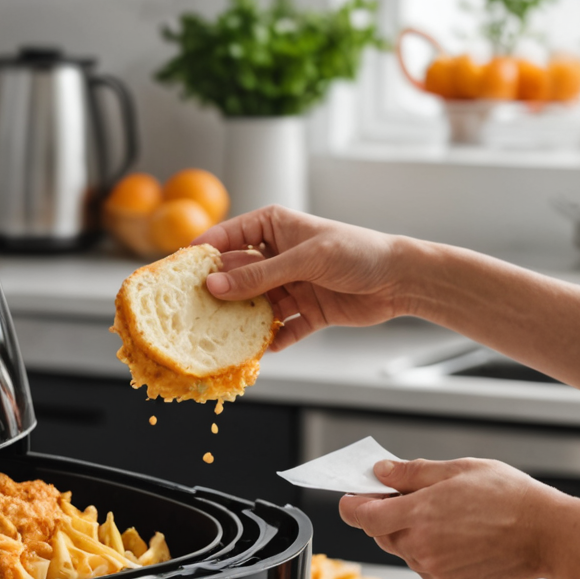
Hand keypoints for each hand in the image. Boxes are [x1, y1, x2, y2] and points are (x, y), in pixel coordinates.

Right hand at [195, 207, 405, 350]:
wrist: (401, 280)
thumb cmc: (357, 252)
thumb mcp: (304, 259)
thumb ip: (259, 275)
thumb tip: (216, 284)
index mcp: (274, 227)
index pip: (228, 236)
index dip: (203, 252)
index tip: (178, 272)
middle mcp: (278, 256)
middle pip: (237, 275)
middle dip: (219, 293)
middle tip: (194, 311)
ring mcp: (291, 285)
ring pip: (256, 305)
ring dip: (243, 320)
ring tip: (222, 336)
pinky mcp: (306, 312)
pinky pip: (281, 328)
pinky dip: (272, 340)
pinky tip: (261, 351)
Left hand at [338, 457, 561, 578]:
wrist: (548, 534)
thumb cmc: (509, 496)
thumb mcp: (457, 470)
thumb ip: (411, 474)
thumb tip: (379, 473)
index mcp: (418, 514)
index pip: (361, 515)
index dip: (352, 504)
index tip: (352, 497)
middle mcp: (420, 547)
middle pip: (380, 533)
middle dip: (386, 515)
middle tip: (412, 498)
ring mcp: (434, 571)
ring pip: (403, 551)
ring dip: (410, 535)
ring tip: (447, 518)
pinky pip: (424, 567)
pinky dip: (430, 553)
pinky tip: (458, 539)